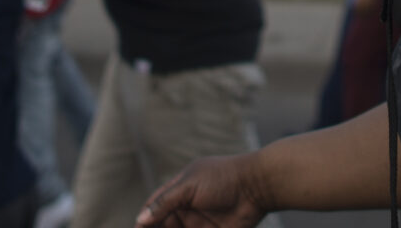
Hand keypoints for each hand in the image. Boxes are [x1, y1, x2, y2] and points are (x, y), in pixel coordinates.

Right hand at [135, 155, 267, 227]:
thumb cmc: (224, 178)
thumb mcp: (189, 185)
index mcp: (180, 190)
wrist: (259, 186)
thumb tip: (141, 219)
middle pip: (163, 225)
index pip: (154, 207)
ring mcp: (200, 222)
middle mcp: (188, 207)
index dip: (144, 220)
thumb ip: (165, 202)